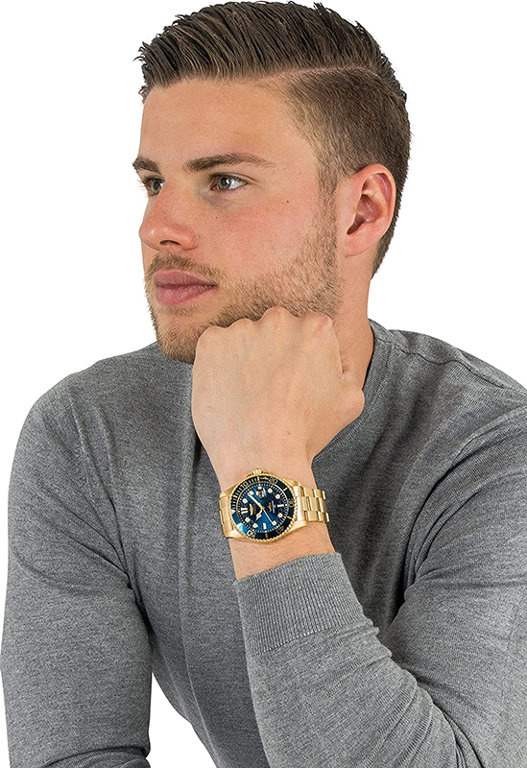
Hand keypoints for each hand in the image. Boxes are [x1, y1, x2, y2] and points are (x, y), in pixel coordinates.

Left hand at [191, 306, 364, 485]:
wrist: (261, 456)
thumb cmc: (306, 433)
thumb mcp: (350, 401)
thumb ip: (347, 368)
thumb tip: (337, 358)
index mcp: (316, 327)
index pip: (306, 331)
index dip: (299, 359)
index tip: (293, 383)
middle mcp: (279, 319)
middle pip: (274, 330)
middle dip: (271, 353)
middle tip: (270, 391)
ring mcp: (242, 328)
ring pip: (242, 339)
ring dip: (243, 359)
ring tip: (247, 396)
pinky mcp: (211, 342)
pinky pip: (213, 347)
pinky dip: (216, 365)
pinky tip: (227, 392)